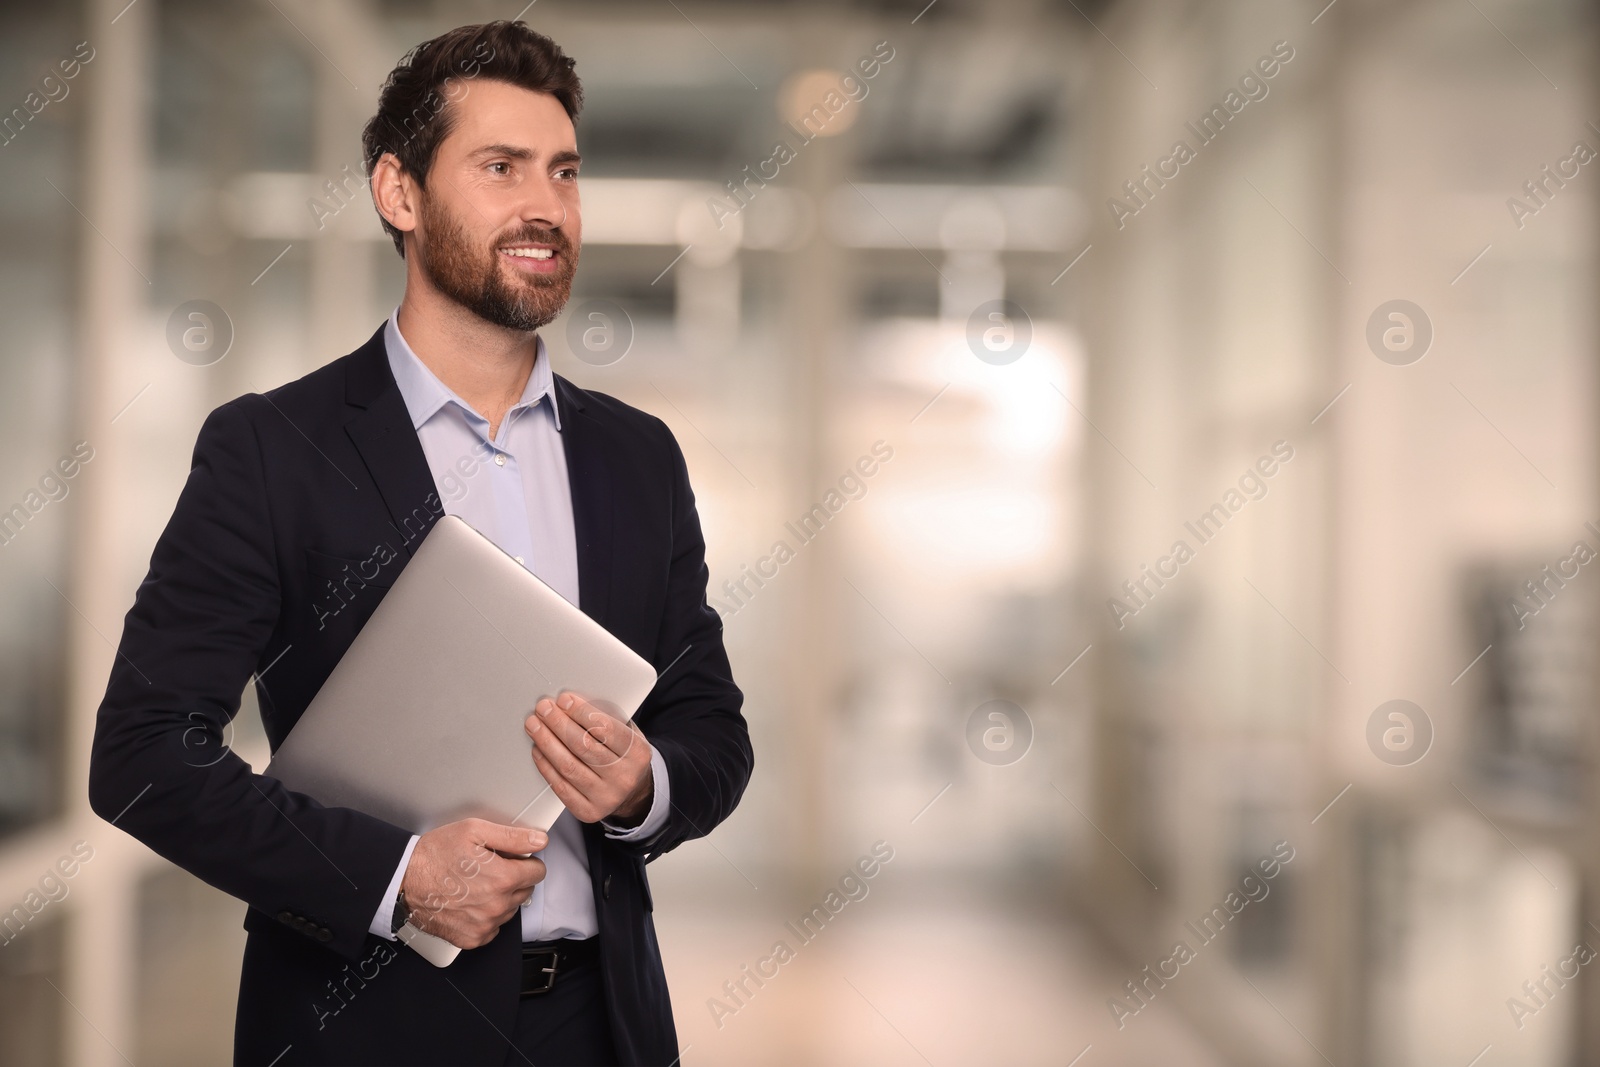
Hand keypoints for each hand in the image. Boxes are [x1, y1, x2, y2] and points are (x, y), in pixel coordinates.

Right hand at [399, 818, 546, 948]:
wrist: (403, 880)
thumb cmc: (434, 855)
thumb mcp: (474, 831)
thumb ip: (512, 836)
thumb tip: (539, 840)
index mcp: (503, 878)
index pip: (537, 872)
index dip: (526, 862)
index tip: (513, 860)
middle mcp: (496, 906)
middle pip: (525, 891)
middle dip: (513, 879)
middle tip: (489, 869)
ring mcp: (484, 925)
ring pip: (509, 910)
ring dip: (500, 898)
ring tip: (476, 885)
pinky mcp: (471, 938)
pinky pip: (492, 928)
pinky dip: (485, 917)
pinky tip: (470, 902)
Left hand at [524, 692, 653, 825]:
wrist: (632, 791)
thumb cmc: (623, 754)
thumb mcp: (627, 732)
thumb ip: (605, 717)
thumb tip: (570, 702)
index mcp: (638, 753)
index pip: (606, 729)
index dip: (581, 712)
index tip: (564, 700)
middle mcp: (624, 778)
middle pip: (584, 747)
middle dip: (559, 724)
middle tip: (544, 709)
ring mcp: (606, 797)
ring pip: (569, 767)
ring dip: (547, 742)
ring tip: (535, 725)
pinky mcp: (588, 811)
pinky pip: (561, 787)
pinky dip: (546, 766)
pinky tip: (538, 750)